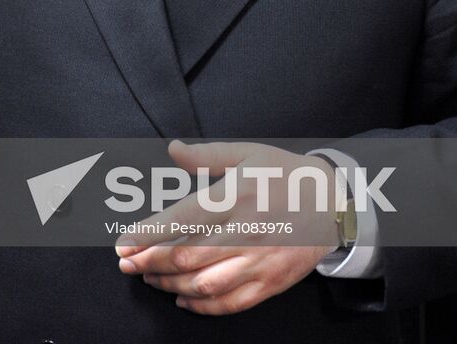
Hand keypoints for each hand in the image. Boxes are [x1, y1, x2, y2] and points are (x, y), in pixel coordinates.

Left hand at [115, 141, 337, 314]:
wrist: (333, 202)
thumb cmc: (284, 174)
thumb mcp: (247, 154)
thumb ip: (206, 156)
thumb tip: (172, 149)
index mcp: (234, 198)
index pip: (180, 220)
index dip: (146, 235)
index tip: (123, 243)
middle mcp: (244, 233)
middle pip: (186, 256)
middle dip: (149, 263)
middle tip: (126, 264)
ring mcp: (258, 262)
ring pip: (204, 283)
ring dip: (169, 284)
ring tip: (149, 278)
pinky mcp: (270, 282)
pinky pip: (231, 303)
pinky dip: (202, 306)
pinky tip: (183, 299)